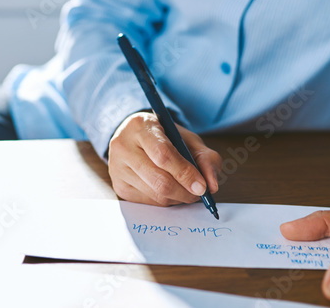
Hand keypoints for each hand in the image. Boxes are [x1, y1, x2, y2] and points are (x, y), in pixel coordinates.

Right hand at [107, 111, 221, 206]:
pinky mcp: (118, 186)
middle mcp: (123, 146)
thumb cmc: (164, 137)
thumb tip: (212, 185)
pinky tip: (170, 190)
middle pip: (158, 180)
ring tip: (186, 189)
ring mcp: (117, 168)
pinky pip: (148, 202)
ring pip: (155, 195)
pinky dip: (166, 200)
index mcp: (140, 126)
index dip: (185, 173)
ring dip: (177, 197)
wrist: (135, 137)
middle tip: (199, 193)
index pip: (163, 155)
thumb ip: (205, 157)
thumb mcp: (187, 138)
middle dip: (185, 191)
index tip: (202, 186)